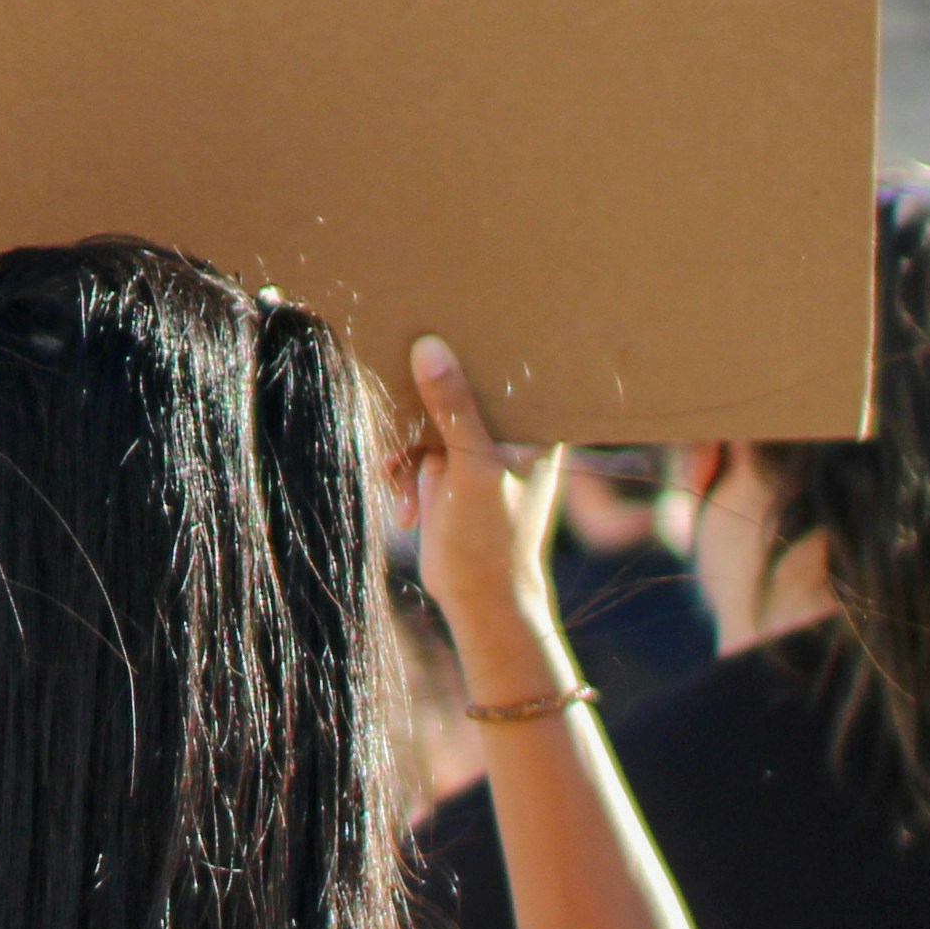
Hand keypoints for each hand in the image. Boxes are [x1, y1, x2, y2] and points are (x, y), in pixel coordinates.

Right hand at [403, 336, 568, 655]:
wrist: (479, 600)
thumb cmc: (492, 537)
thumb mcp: (471, 466)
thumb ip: (452, 407)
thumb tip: (429, 347)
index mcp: (533, 426)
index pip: (501, 370)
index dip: (466, 351)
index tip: (430, 328)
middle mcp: (508, 433)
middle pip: (456, 391)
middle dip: (420, 408)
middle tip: (397, 416)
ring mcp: (477, 452)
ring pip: (426, 421)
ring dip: (404, 452)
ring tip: (399, 485)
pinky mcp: (450, 472)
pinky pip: (414, 451)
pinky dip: (402, 474)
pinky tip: (405, 507)